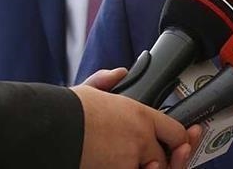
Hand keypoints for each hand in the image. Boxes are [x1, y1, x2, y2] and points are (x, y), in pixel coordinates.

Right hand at [73, 68, 201, 168]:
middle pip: (165, 156)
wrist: (50, 128)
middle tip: (156, 159)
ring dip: (148, 168)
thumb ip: (107, 81)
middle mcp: (141, 137)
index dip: (179, 138)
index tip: (182, 141)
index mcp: (140, 115)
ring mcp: (131, 159)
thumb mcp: (89, 90)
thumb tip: (118, 73)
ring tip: (142, 163)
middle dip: (161, 159)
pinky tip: (124, 166)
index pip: (175, 130)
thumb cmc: (67, 112)